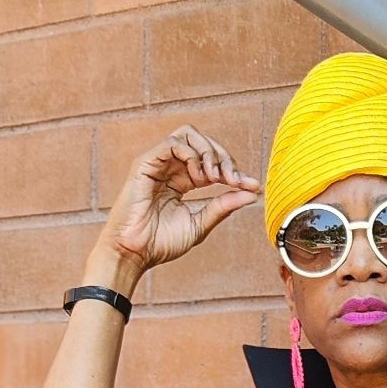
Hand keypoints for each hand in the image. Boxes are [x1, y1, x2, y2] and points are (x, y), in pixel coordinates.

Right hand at [96, 125, 261, 274]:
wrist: (135, 253)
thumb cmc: (161, 243)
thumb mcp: (201, 223)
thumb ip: (224, 205)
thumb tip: (252, 193)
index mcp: (183, 181)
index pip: (212, 162)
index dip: (233, 169)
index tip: (250, 185)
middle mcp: (171, 168)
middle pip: (203, 141)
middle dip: (223, 157)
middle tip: (232, 179)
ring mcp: (158, 163)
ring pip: (189, 134)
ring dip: (208, 152)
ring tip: (213, 177)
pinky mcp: (145, 163)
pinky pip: (172, 142)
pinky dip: (191, 154)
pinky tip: (197, 175)